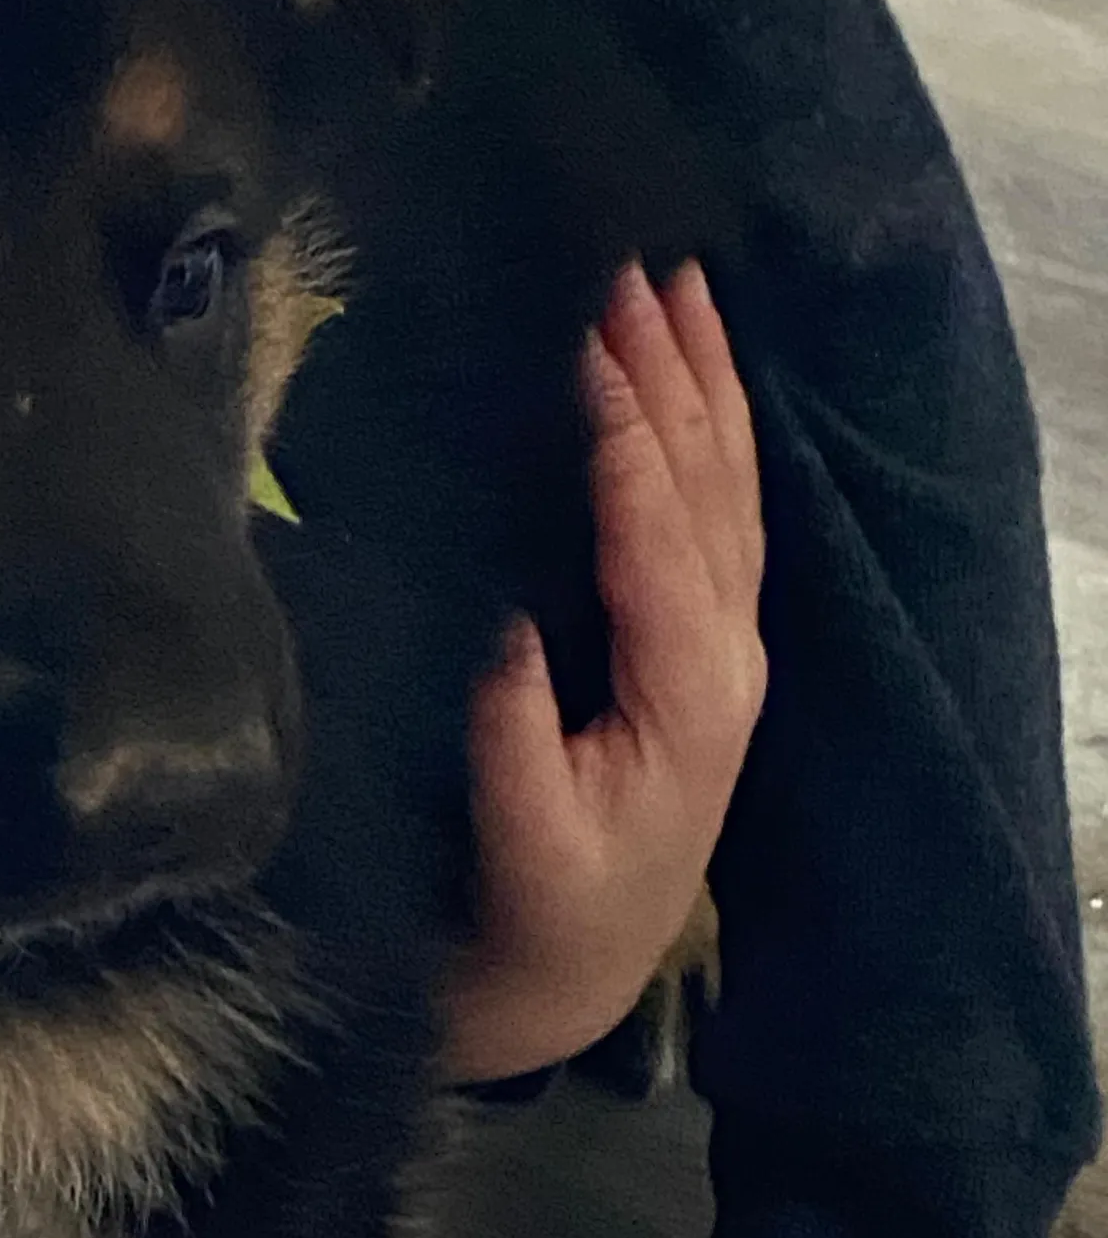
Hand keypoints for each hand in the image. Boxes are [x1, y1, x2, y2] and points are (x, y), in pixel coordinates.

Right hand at [443, 259, 765, 1081]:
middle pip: (715, 488)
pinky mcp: (709, 649)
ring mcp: (729, 648)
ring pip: (733, 490)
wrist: (580, 964)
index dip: (628, 439)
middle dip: (676, 376)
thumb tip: (505, 626)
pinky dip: (711, 435)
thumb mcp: (519, 841)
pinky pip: (724, 517)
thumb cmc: (539, 908)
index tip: (586, 348)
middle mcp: (727, 655)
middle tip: (632, 272)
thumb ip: (515, 742)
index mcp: (687, 694)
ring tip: (676, 288)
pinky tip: (693, 382)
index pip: (662, 537)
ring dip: (706, 384)